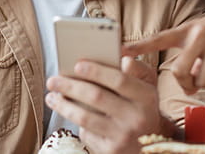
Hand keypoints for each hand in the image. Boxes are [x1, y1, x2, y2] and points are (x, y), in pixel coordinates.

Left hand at [46, 57, 170, 153]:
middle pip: (97, 97)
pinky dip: (76, 123)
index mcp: (146, 97)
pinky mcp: (111, 150)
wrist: (153, 145)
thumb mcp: (149, 86)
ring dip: (64, 106)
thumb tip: (123, 59)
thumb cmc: (144, 107)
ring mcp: (123, 136)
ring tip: (51, 97)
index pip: (119, 80)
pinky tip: (69, 113)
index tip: (77, 65)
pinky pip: (87, 134)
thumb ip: (138, 69)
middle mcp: (136, 118)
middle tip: (52, 80)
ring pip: (86, 118)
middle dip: (70, 86)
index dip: (97, 71)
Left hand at [123, 0, 204, 93]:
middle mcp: (198, 34)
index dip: (137, 47)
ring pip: (203, 79)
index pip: (157, 39)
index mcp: (186, 30)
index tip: (118, 52)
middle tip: (195, 82)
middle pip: (180, 72)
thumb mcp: (201, 34)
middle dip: (187, 84)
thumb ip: (189, 56)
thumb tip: (188, 84)